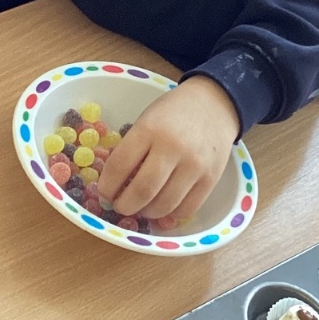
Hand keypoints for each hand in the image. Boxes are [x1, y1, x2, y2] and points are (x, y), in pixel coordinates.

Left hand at [99, 76, 239, 222]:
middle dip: (124, 205)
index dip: (107, 186)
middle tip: (120, 206)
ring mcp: (195, 165)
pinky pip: (186, 210)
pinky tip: (163, 205)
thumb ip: (131, 149)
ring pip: (164, 205)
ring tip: (141, 206)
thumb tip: (114, 184)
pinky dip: (170, 214)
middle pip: (142, 191)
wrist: (214, 104)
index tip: (104, 192)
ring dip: (146, 212)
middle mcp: (173, 148)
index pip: (119, 166)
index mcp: (150, 129)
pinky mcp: (211, 179)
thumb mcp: (146, 120)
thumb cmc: (173, 113)